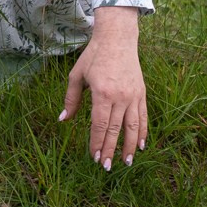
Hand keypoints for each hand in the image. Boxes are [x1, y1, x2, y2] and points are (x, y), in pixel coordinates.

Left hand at [58, 6, 146, 169]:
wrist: (117, 39)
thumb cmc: (93, 57)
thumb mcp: (76, 75)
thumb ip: (71, 99)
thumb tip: (63, 120)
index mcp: (102, 93)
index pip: (99, 125)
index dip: (97, 142)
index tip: (94, 157)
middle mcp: (120, 96)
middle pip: (115, 129)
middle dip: (110, 149)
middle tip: (106, 167)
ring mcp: (133, 95)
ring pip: (133, 126)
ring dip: (129, 146)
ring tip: (126, 162)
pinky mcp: (142, 93)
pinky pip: (143, 116)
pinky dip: (143, 131)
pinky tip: (141, 145)